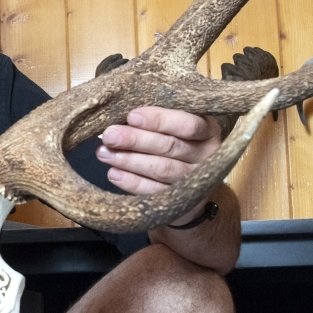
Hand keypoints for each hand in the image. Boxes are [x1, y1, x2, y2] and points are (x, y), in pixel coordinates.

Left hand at [97, 106, 220, 225]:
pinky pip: (154, 191)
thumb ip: (160, 117)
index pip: (187, 125)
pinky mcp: (181, 200)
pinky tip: (114, 173)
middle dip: (136, 140)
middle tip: (110, 135)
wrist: (194, 179)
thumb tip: (123, 113)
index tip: (132, 116)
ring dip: (130, 161)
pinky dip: (132, 182)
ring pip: (161, 169)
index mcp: (208, 131)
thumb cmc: (179, 138)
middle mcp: (206, 156)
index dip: (159, 120)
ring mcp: (195, 180)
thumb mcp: (178, 122)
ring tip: (104, 153)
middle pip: (170, 147)